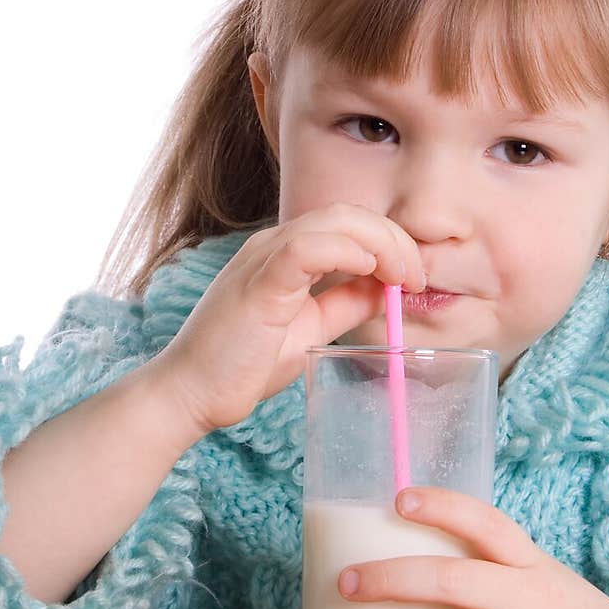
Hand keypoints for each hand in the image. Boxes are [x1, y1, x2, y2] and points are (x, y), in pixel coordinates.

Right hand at [152, 203, 426, 435]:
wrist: (190, 394)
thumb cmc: (243, 365)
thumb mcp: (310, 331)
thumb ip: (343, 305)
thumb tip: (386, 291)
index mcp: (287, 253)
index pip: (349, 224)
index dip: (391, 242)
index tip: (415, 277)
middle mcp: (274, 244)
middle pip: (349, 214)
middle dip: (394, 239)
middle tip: (418, 276)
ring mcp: (263, 258)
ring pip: (334, 221)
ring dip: (380, 242)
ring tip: (403, 275)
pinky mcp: (258, 282)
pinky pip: (305, 247)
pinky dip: (344, 250)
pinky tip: (368, 270)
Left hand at [337, 486, 608, 608]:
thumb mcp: (543, 581)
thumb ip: (493, 576)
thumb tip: (408, 568)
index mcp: (531, 563)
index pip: (487, 523)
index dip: (444, 507)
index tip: (400, 499)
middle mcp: (531, 598)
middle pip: (454, 579)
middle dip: (392, 578)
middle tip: (345, 583)